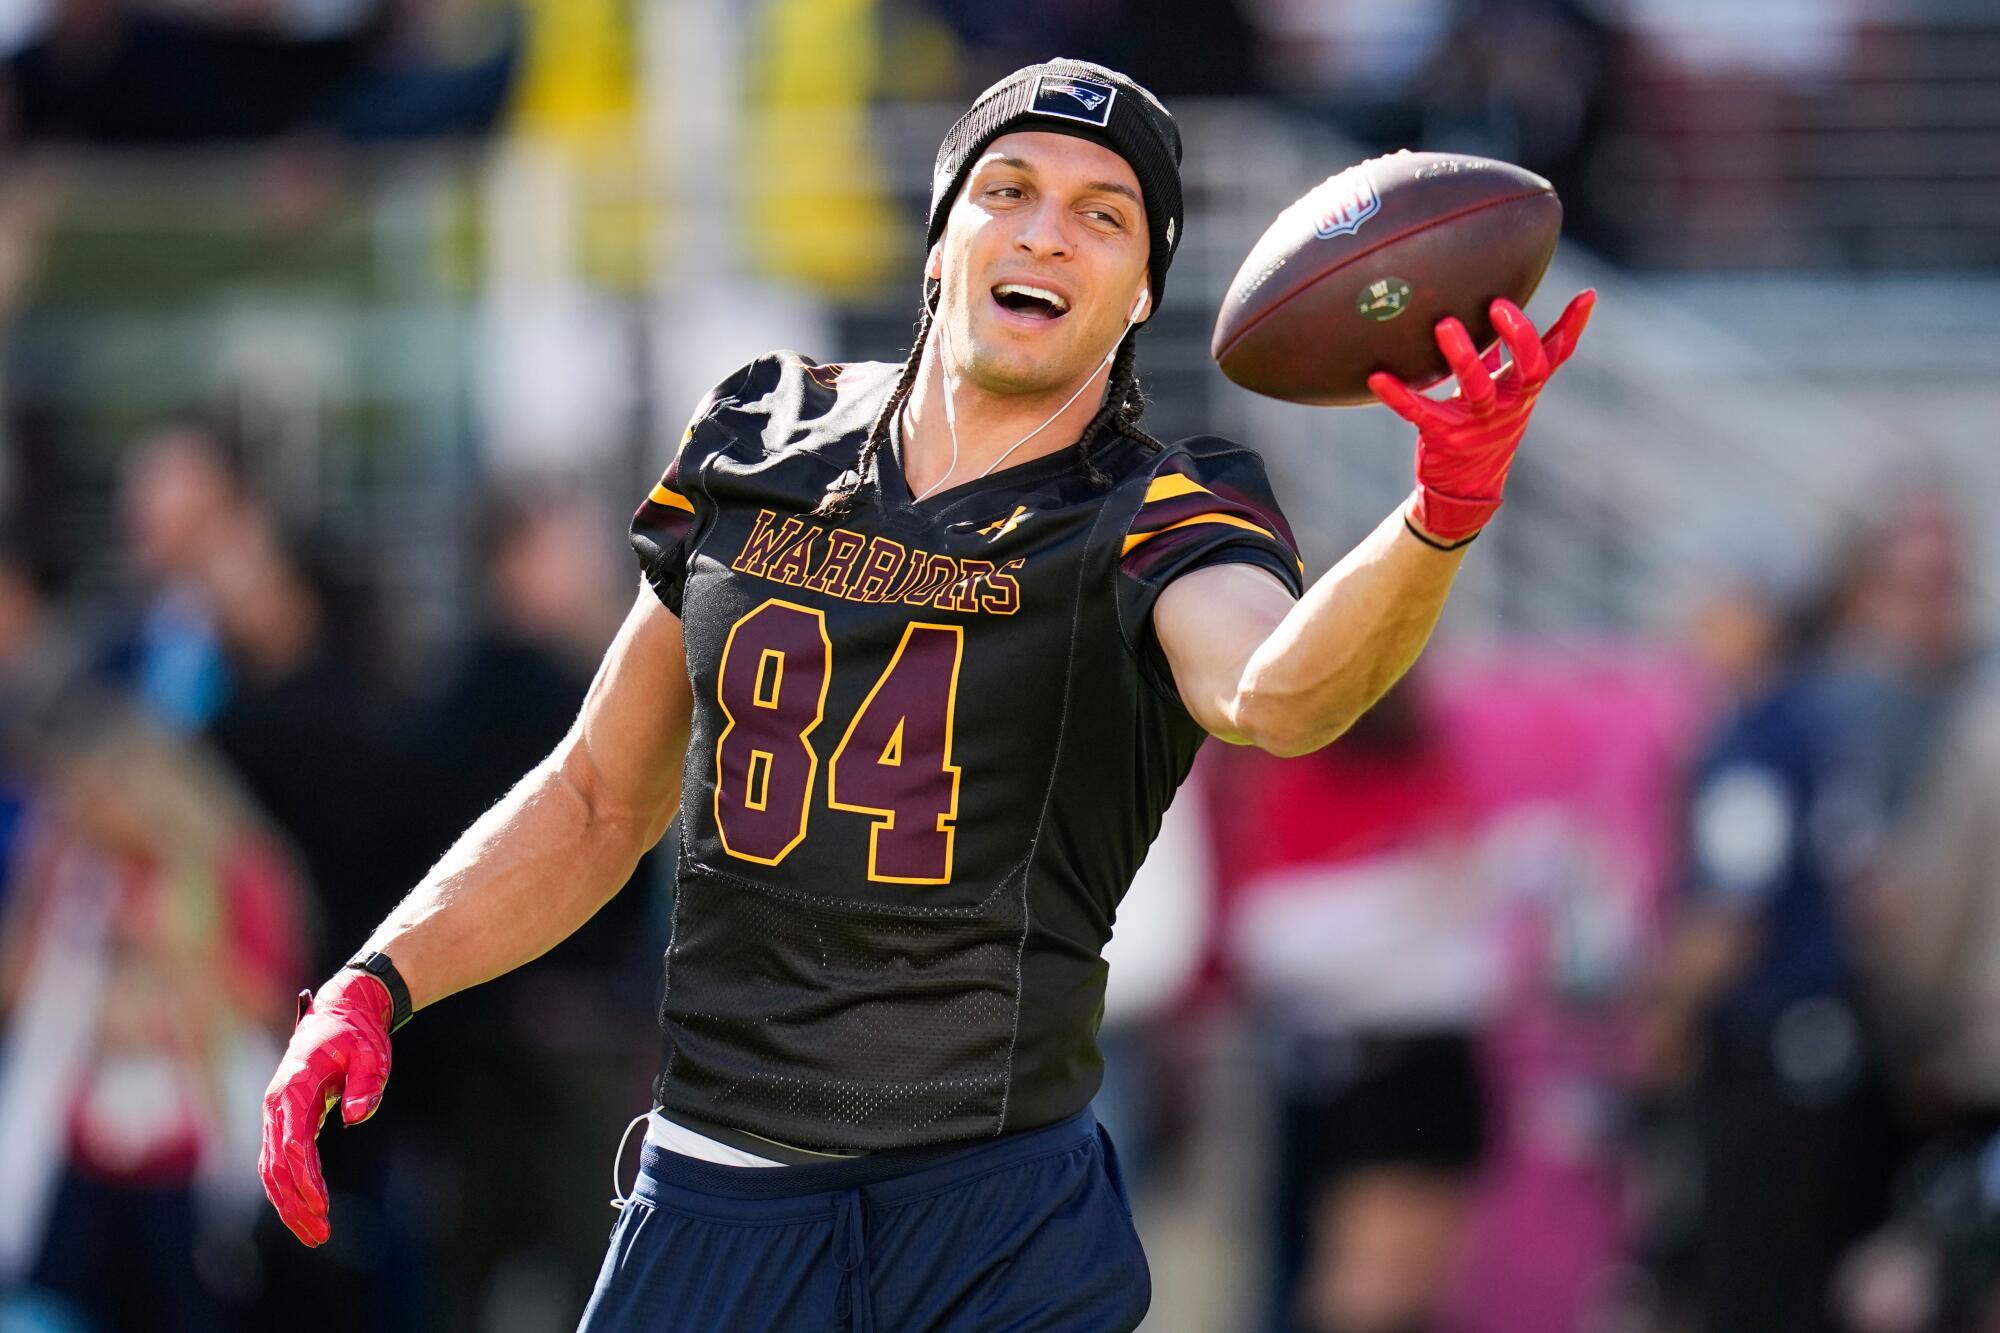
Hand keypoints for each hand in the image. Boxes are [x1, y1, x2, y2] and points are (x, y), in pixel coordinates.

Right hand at [258, 968, 393, 1246]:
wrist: (343, 1008)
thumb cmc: (359, 1033)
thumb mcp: (372, 1053)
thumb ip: (365, 1084)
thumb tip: (357, 1118)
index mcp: (294, 1086)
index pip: (293, 1143)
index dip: (305, 1177)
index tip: (323, 1205)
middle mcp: (277, 1102)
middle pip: (274, 1166)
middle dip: (294, 1204)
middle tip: (319, 1233)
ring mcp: (276, 1111)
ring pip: (270, 1169)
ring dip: (288, 1203)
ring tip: (315, 1233)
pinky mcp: (284, 1118)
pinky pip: (277, 1161)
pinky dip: (287, 1188)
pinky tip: (305, 1210)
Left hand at [1370, 290, 1595, 546]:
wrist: (1463, 489)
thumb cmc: (1482, 426)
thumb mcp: (1500, 391)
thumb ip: (1504, 354)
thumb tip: (1503, 302)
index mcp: (1521, 390)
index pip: (1554, 356)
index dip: (1572, 328)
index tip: (1586, 296)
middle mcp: (1507, 405)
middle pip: (1528, 370)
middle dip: (1518, 336)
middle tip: (1498, 304)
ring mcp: (1476, 423)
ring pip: (1477, 388)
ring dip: (1464, 356)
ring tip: (1445, 324)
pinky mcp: (1443, 436)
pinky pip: (1420, 412)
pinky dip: (1398, 395)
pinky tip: (1378, 377)